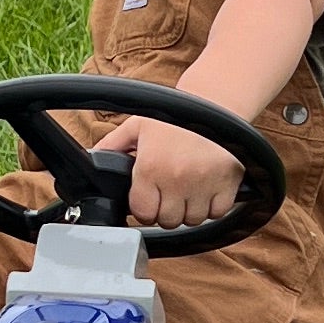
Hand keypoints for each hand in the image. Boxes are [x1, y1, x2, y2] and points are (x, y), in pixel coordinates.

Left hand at [100, 113, 247, 229]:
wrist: (217, 101)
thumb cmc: (177, 116)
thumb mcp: (138, 125)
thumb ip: (113, 144)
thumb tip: (95, 161)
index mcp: (150, 167)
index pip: (142, 213)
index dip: (145, 207)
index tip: (150, 197)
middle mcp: (175, 179)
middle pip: (168, 221)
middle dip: (167, 210)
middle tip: (171, 190)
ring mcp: (203, 184)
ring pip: (193, 220)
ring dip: (190, 209)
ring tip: (189, 187)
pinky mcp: (228, 184)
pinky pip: (217, 212)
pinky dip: (213, 206)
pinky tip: (208, 188)